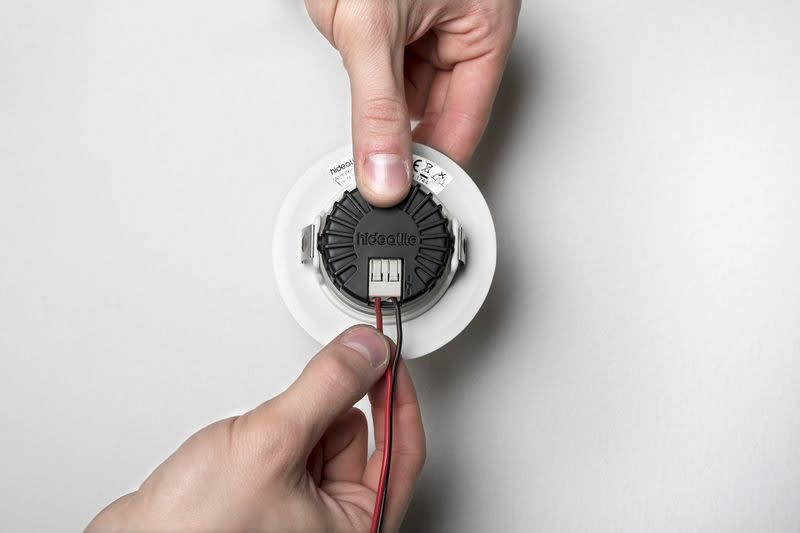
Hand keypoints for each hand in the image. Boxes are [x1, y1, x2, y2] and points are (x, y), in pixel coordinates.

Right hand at [87, 325, 424, 531]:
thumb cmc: (196, 531)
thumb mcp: (273, 443)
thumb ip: (328, 387)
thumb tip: (368, 351)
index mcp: (357, 527)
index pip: (402, 450)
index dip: (397, 396)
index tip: (387, 356)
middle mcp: (336, 522)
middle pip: (359, 439)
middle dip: (325, 415)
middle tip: (292, 413)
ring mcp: (305, 508)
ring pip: (324, 434)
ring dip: (295, 420)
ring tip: (257, 440)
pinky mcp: (276, 492)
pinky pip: (296, 441)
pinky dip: (277, 429)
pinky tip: (247, 445)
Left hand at [305, 0, 520, 205]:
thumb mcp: (374, 31)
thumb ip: (377, 106)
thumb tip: (386, 172)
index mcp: (484, 26)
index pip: (465, 119)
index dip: (438, 163)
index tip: (414, 196)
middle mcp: (460, 27)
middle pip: (437, 110)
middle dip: (403, 132)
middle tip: (379, 171)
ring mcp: (426, 23)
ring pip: (405, 91)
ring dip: (380, 104)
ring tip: (360, 98)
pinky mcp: (391, 19)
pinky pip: (382, 69)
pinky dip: (365, 82)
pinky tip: (353, 78)